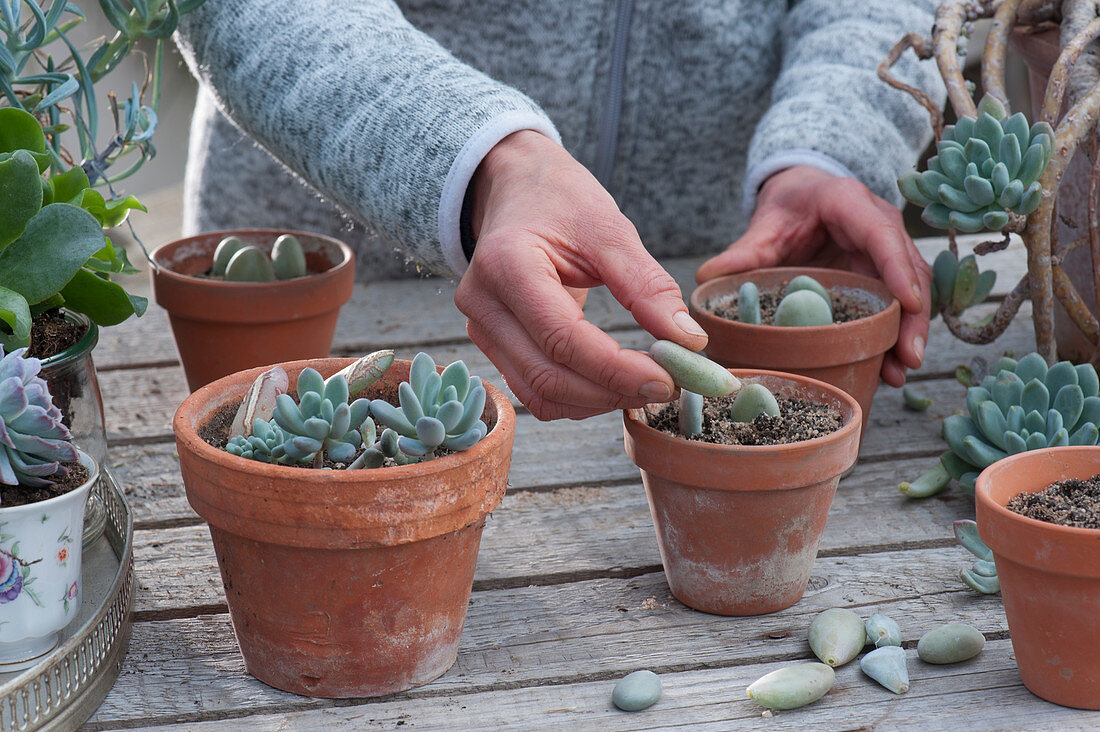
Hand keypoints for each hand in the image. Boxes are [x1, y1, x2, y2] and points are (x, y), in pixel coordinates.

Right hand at [454, 130, 708, 419]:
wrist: (517, 188)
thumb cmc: (561, 200)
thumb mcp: (610, 229)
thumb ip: (647, 286)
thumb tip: (688, 341)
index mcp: (507, 264)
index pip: (563, 338)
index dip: (617, 369)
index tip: (669, 378)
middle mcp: (483, 302)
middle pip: (547, 376)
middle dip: (612, 391)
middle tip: (668, 386)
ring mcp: (481, 327)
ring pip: (539, 394)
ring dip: (596, 401)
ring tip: (645, 384)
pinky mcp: (492, 344)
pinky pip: (535, 390)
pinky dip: (578, 397)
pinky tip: (614, 383)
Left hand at [696, 166, 930, 386]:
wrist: (802, 195)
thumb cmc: (787, 206)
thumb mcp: (765, 225)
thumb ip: (743, 251)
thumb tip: (707, 277)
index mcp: (849, 203)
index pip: (882, 235)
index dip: (898, 269)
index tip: (910, 305)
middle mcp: (879, 222)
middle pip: (908, 269)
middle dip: (913, 316)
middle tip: (908, 358)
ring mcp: (887, 247)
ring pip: (912, 288)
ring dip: (910, 331)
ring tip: (901, 372)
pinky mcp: (884, 270)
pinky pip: (899, 300)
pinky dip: (897, 332)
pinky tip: (890, 366)